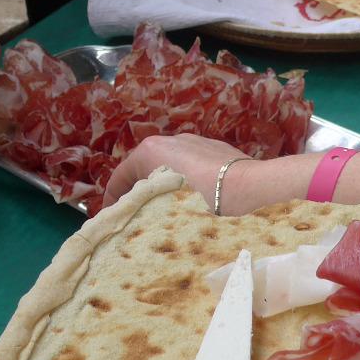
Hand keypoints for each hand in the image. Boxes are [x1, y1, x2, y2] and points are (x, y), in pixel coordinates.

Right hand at [103, 134, 245, 208]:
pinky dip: (184, 180)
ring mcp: (194, 141)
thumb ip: (143, 208)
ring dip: (162, 186)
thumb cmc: (201, 201)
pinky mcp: (216, 147)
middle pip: (143, 169)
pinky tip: (193, 199)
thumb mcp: (163, 208)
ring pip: (169, 166)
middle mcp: (169, 140)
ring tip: (164, 210)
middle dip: (136, 193)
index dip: (111, 201)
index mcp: (149, 151)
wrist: (249, 188)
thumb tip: (134, 219)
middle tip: (134, 217)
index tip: (109, 218)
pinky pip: (191, 166)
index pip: (120, 178)